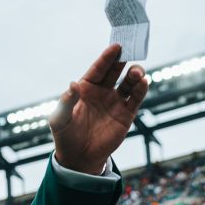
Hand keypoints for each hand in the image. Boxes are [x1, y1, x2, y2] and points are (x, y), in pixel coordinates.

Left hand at [49, 43, 148, 173]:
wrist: (78, 158)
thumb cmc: (66, 136)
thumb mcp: (60, 119)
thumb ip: (67, 102)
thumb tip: (72, 84)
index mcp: (85, 88)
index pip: (98, 69)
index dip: (106, 58)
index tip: (116, 46)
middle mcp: (102, 92)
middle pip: (115, 71)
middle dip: (123, 60)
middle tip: (131, 50)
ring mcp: (115, 102)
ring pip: (128, 83)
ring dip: (134, 75)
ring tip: (137, 72)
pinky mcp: (125, 114)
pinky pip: (135, 99)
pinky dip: (140, 90)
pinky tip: (143, 83)